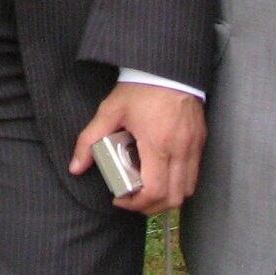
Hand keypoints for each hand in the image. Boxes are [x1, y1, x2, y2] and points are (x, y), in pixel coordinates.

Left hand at [68, 83, 204, 214]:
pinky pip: (194, 174)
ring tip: (147, 190)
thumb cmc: (139, 88)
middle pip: (173, 198)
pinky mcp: (200, 141)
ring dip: (167, 198)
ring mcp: (193, 146)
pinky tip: (162, 175)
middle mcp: (180, 149)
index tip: (120, 199)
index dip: (137, 204)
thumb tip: (75, 167)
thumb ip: (90, 139)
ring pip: (187, 190)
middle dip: (151, 207)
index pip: (155, 190)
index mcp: (157, 143)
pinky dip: (178, 184)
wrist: (167, 67)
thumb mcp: (110, 111)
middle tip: (132, 201)